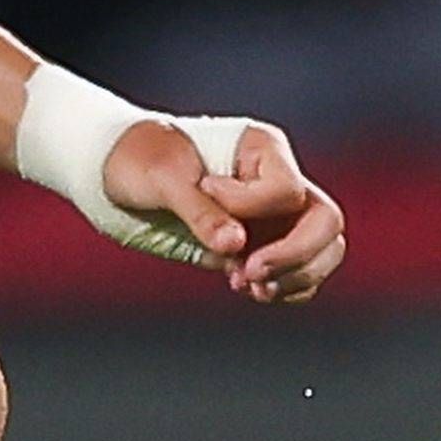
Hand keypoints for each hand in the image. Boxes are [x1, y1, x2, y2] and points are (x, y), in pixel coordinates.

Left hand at [102, 117, 345, 302]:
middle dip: (294, 256)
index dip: (250, 209)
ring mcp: (273, 216)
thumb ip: (199, 211)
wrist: (116, 174)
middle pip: (324, 222)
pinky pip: (299, 272)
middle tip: (248, 275)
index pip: (286, 192)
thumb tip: (236, 246)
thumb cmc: (137, 159)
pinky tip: (251, 290)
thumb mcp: (161, 178)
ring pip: (323, 250)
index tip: (205, 193)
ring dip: (295, 277)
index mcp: (263, 149)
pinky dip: (287, 288)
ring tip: (250, 287)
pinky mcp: (260, 244)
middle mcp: (278, 181)